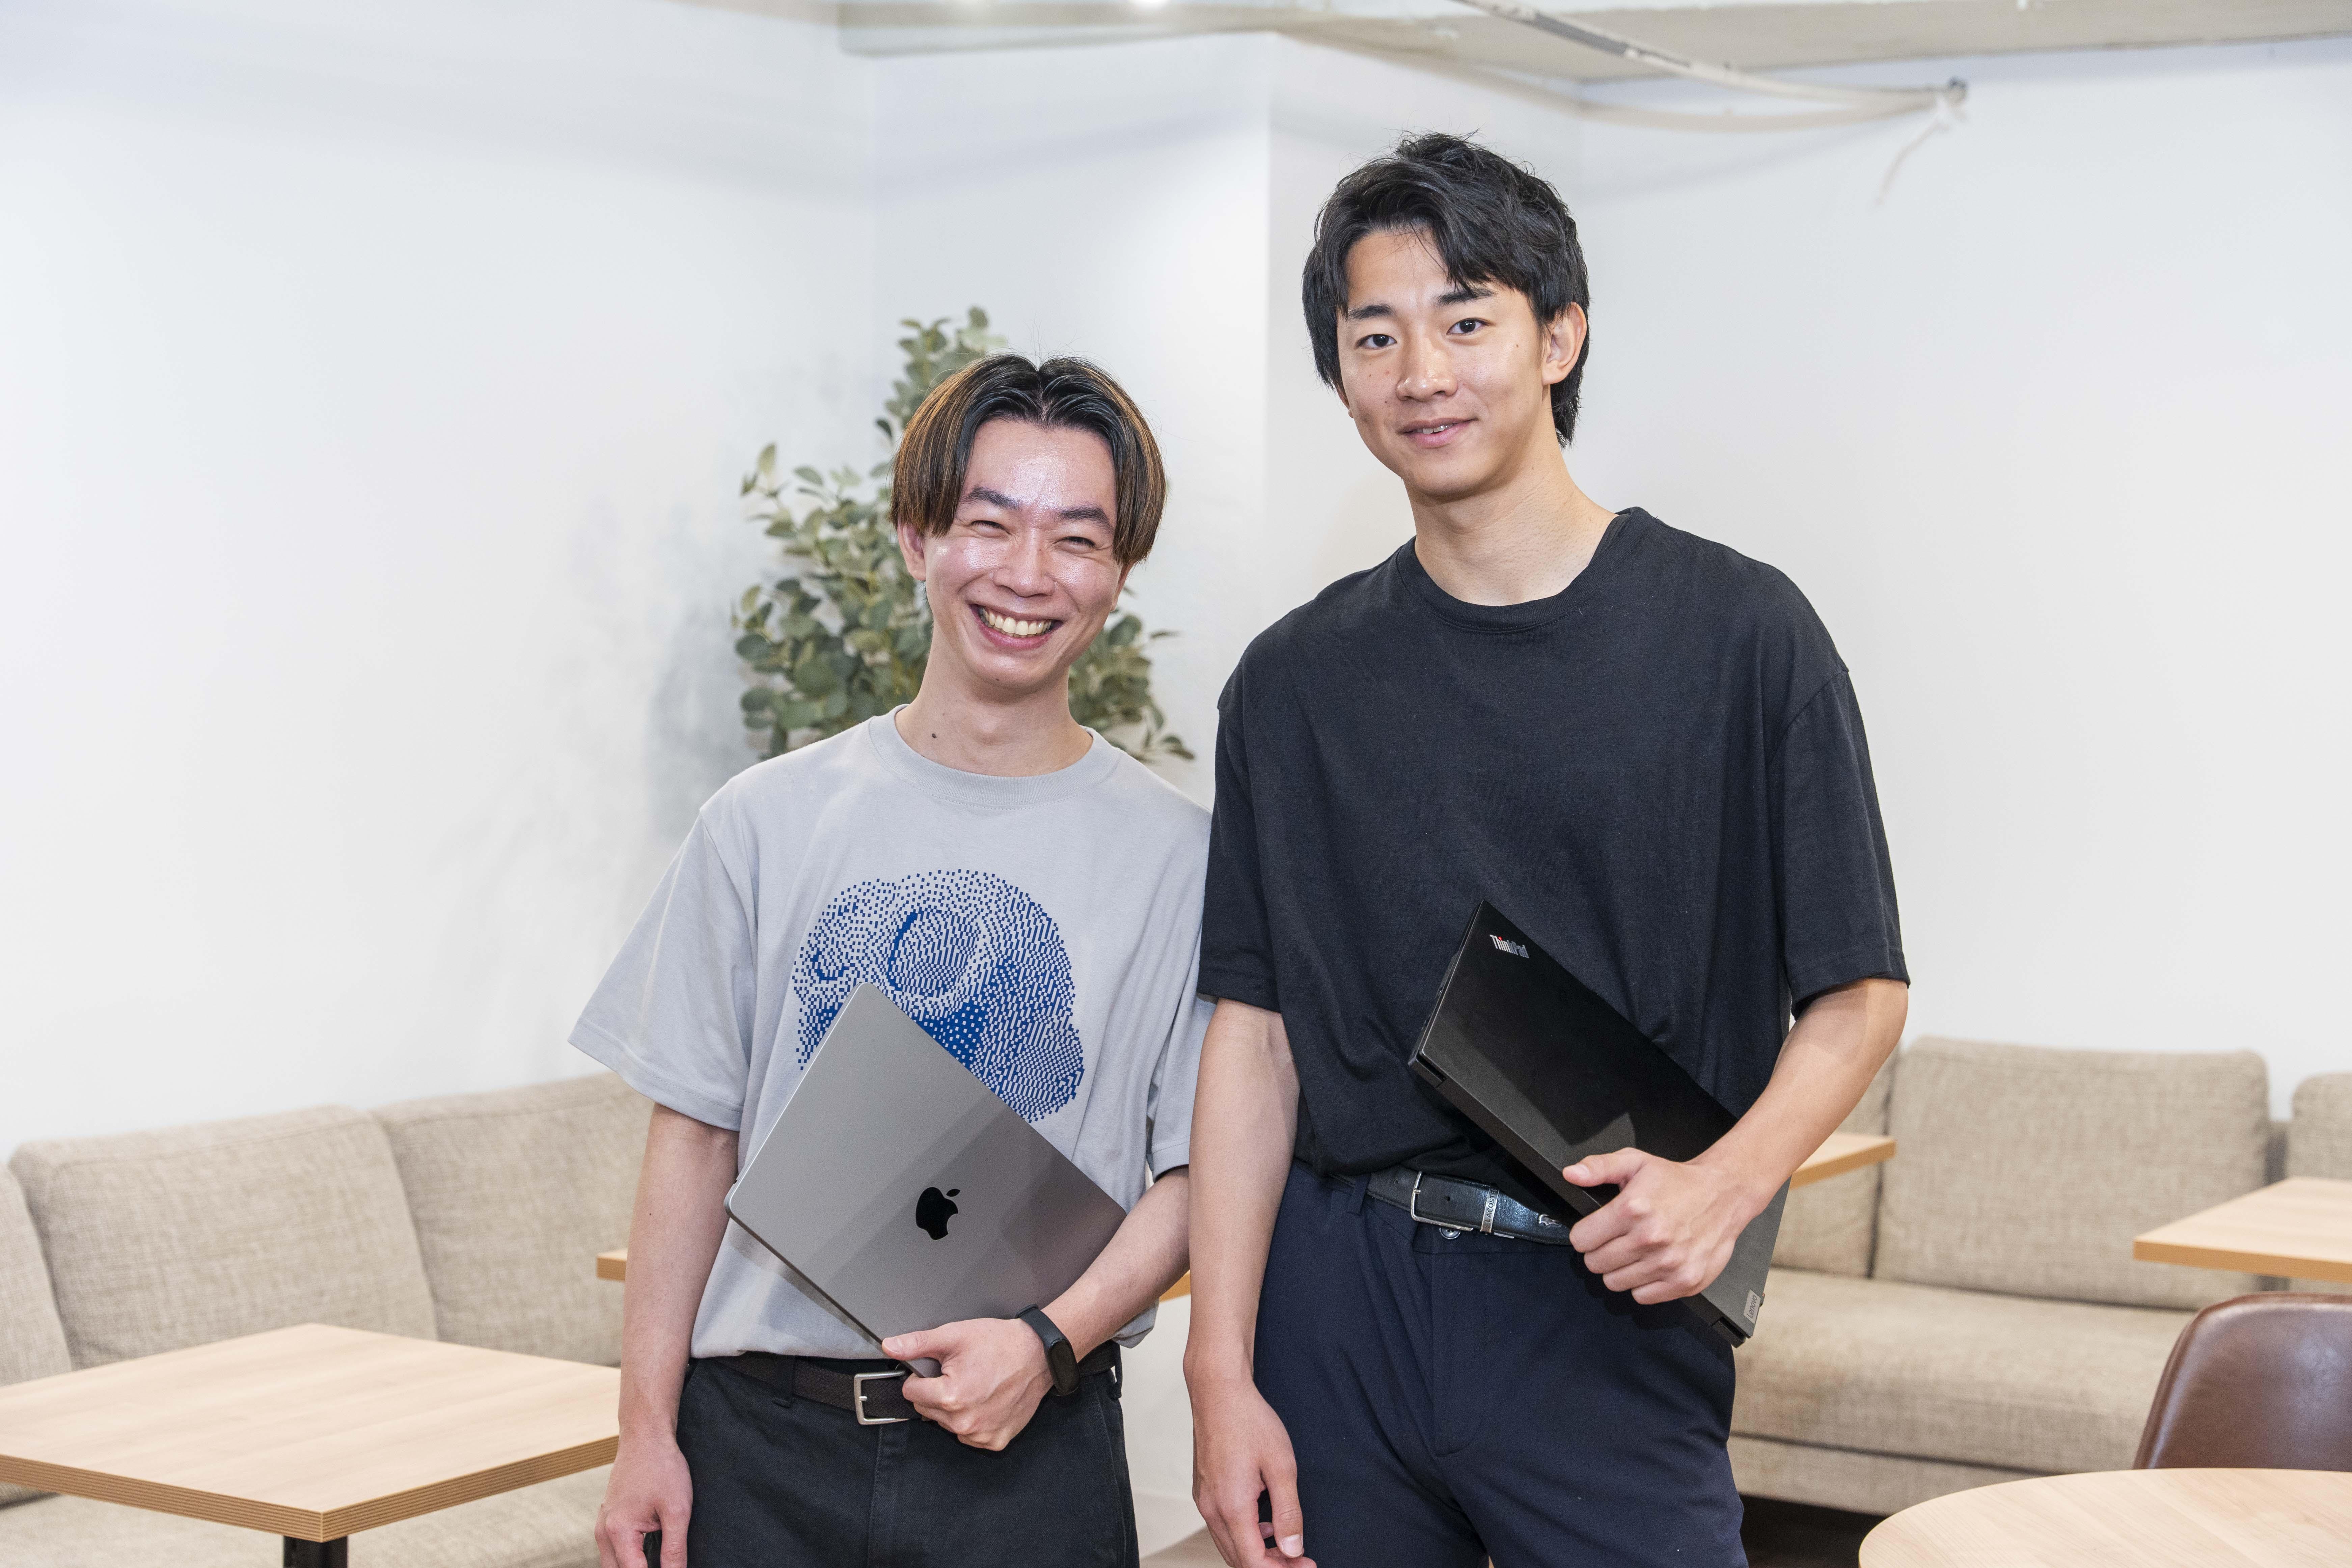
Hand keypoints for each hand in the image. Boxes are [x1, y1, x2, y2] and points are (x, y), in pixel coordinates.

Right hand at [596, 1432, 689, 1567]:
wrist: (646, 1436)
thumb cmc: (663, 1468)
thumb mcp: (677, 1510)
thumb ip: (675, 1549)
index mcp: (618, 1532)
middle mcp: (604, 1532)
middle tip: (665, 1564)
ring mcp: (603, 1525)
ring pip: (612, 1563)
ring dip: (632, 1566)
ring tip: (658, 1560)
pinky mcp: (608, 1518)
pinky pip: (614, 1550)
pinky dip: (628, 1558)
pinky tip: (648, 1556)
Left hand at [882, 1317, 1053, 1450]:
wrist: (1038, 1354)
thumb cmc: (999, 1343)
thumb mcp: (955, 1336)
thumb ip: (917, 1343)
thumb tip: (889, 1346)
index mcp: (950, 1397)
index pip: (911, 1393)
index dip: (921, 1378)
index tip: (939, 1370)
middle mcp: (964, 1423)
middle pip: (927, 1411)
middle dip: (937, 1393)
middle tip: (960, 1375)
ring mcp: (981, 1435)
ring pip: (947, 1424)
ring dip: (954, 1409)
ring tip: (975, 1386)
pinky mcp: (996, 1441)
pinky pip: (970, 1435)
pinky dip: (974, 1421)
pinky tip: (986, 1402)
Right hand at [1189, 1373, 1314, 1567]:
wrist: (1218, 1392)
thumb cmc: (1248, 1421)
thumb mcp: (1282, 1466)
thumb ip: (1288, 1512)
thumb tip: (1293, 1549)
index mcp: (1231, 1507)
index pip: (1253, 1562)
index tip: (1306, 1565)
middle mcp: (1211, 1508)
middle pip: (1238, 1559)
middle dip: (1270, 1566)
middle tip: (1299, 1559)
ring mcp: (1204, 1500)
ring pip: (1228, 1545)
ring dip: (1256, 1552)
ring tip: (1284, 1543)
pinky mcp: (1202, 1490)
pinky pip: (1221, 1527)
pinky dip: (1243, 1535)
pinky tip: (1263, 1521)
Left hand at [1562, 1147, 1762, 1303]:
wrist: (1724, 1194)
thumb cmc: (1677, 1180)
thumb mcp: (1635, 1162)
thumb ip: (1599, 1167)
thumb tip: (1571, 1174)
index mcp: (1632, 1209)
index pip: (1581, 1240)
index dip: (1585, 1234)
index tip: (1596, 1229)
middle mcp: (1650, 1238)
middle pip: (1595, 1264)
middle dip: (1600, 1252)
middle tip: (1617, 1239)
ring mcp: (1668, 1263)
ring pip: (1615, 1283)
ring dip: (1620, 1269)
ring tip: (1636, 1251)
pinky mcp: (1685, 1282)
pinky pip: (1643, 1297)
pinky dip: (1643, 1284)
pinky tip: (1653, 1264)